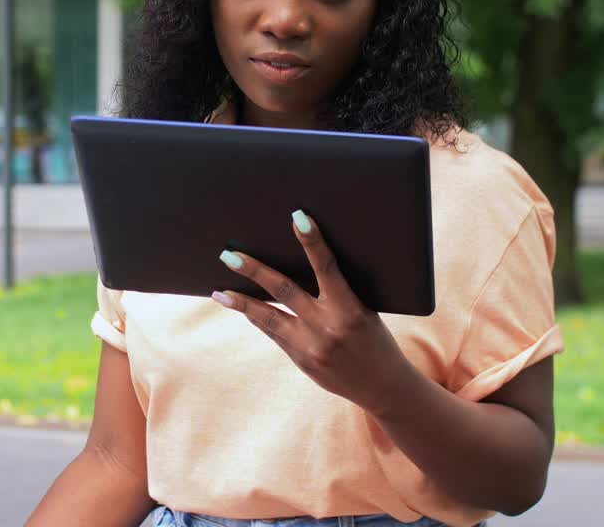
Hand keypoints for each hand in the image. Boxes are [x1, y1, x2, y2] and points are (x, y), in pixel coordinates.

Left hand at [213, 210, 413, 415]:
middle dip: (254, 271)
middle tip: (228, 255)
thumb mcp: (366, 310)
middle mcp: (327, 328)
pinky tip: (241, 306)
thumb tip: (306, 262)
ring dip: (242, 302)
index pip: (327, 268)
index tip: (298, 217)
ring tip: (220, 291)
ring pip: (268, 318)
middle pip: (284, 291)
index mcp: (350, 310)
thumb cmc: (375, 339)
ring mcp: (310, 347)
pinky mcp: (301, 360)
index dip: (312, 241)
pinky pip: (273, 333)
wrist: (382, 386)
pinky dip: (257, 317)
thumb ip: (339, 292)